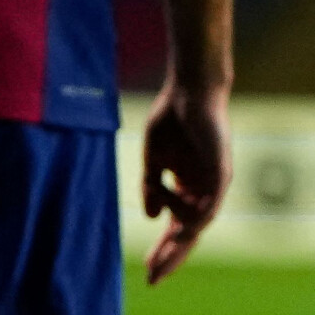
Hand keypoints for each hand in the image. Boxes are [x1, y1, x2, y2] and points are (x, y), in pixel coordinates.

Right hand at [142, 81, 229, 283]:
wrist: (188, 90)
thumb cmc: (171, 119)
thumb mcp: (153, 158)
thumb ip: (152, 186)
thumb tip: (153, 219)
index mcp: (188, 188)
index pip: (176, 227)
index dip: (162, 248)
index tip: (146, 269)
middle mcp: (205, 191)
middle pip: (189, 233)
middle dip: (170, 256)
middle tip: (152, 277)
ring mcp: (215, 183)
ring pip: (199, 222)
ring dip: (179, 238)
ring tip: (162, 244)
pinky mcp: (221, 171)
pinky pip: (211, 202)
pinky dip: (197, 216)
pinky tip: (183, 227)